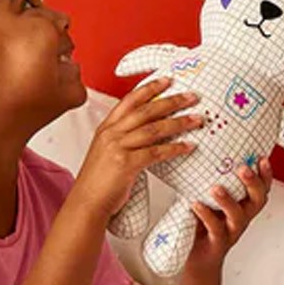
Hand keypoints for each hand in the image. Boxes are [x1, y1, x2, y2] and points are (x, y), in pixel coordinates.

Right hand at [73, 78, 202, 219]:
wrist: (86, 203)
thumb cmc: (99, 181)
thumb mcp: (106, 152)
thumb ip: (123, 138)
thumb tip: (150, 130)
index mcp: (106, 128)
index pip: (130, 100)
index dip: (150, 89)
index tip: (168, 81)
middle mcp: (111, 134)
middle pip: (146, 111)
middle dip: (172, 101)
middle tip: (192, 97)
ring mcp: (117, 147)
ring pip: (154, 129)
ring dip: (179, 122)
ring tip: (197, 119)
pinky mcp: (125, 164)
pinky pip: (156, 152)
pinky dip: (175, 148)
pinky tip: (188, 146)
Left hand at [185, 157, 272, 272]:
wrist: (198, 259)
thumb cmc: (204, 224)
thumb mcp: (211, 199)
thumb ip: (211, 181)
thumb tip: (199, 149)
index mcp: (244, 205)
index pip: (262, 187)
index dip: (266, 174)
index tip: (262, 157)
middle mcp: (242, 217)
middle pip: (258, 200)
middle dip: (253, 183)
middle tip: (243, 168)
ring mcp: (231, 231)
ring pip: (238, 216)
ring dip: (228, 200)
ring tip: (215, 187)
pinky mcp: (218, 243)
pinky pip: (216, 229)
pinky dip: (206, 215)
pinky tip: (195, 204)